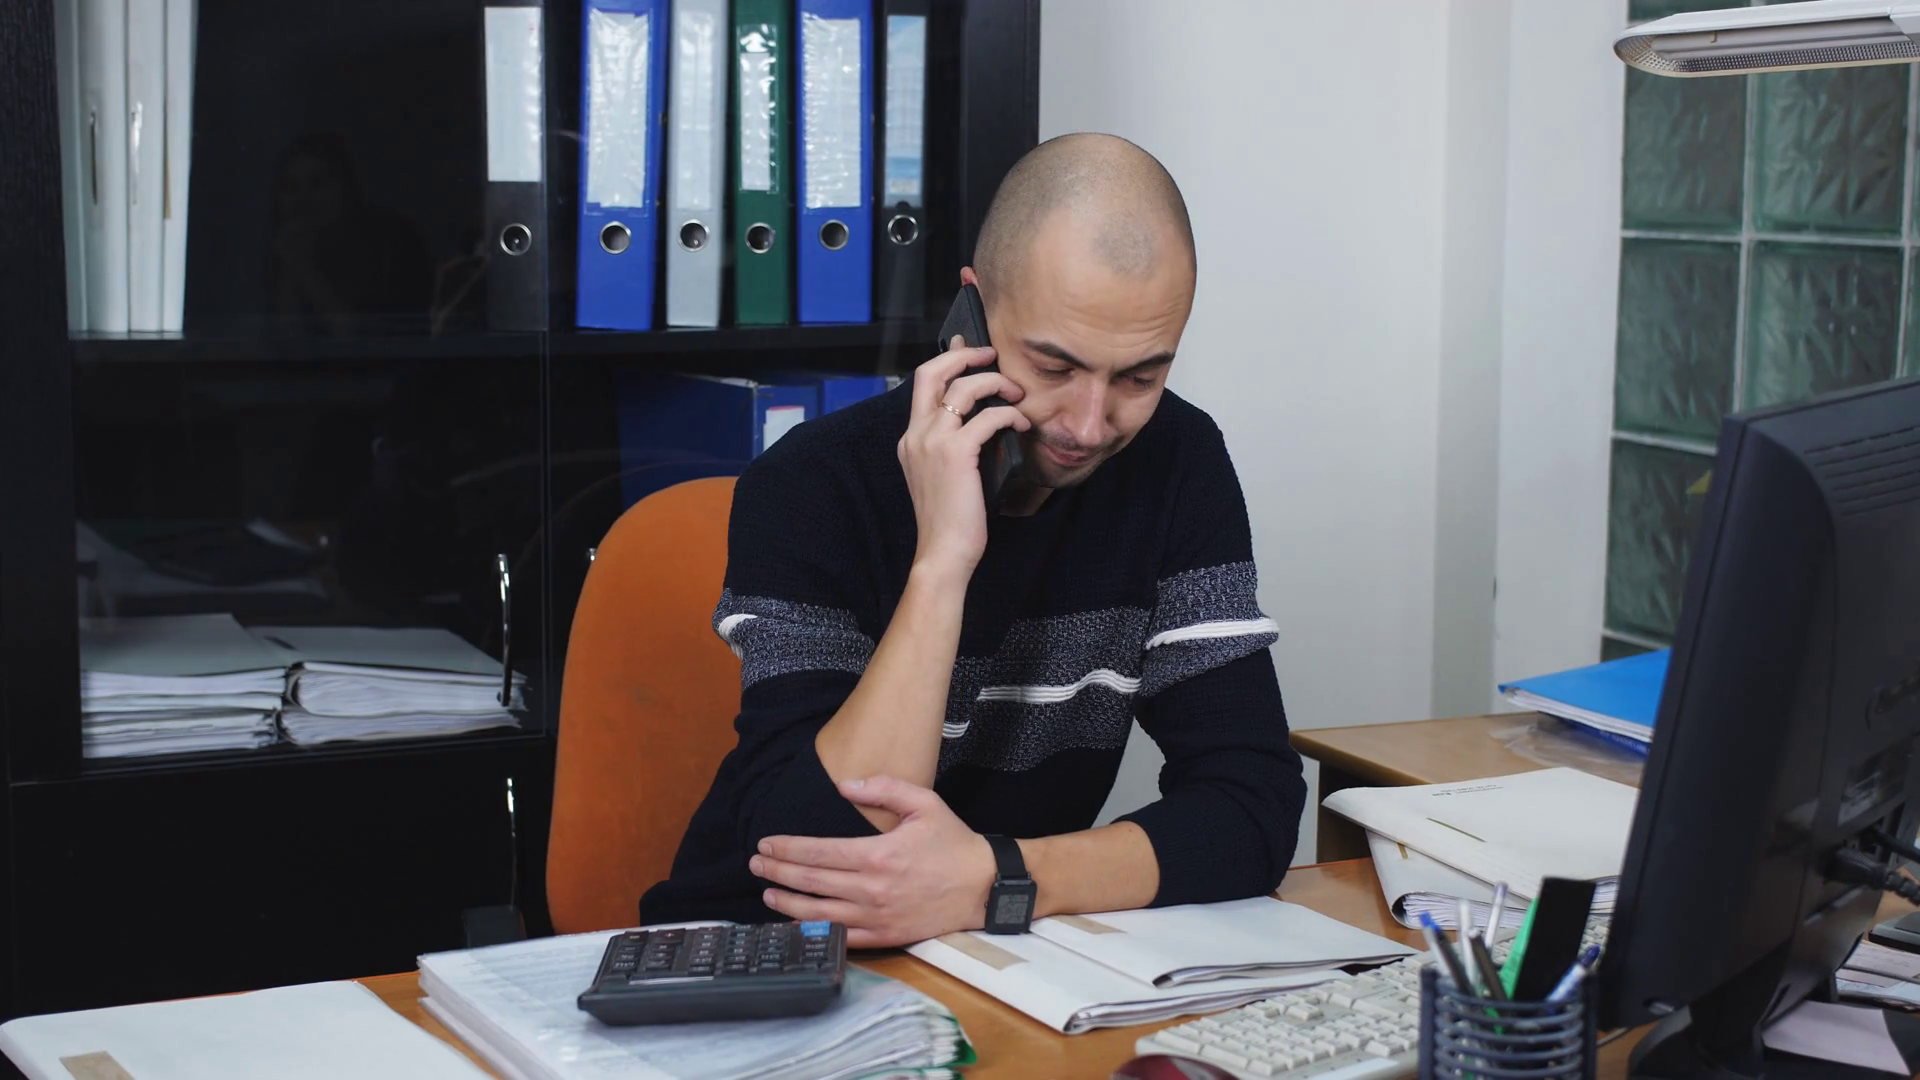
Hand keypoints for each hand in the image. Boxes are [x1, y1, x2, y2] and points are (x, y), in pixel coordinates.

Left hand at [751, 776, 998, 946]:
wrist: (983, 886)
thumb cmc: (953, 843)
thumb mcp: (924, 803)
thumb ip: (884, 788)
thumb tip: (845, 784)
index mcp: (878, 855)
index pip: (819, 852)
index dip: (787, 849)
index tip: (766, 844)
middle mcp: (872, 889)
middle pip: (812, 882)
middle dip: (778, 872)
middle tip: (756, 865)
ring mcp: (877, 917)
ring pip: (820, 914)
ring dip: (788, 903)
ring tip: (767, 894)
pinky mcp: (885, 936)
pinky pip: (842, 939)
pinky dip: (816, 932)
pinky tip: (798, 924)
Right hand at [897, 339, 1029, 575]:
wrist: (942, 552)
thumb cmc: (950, 520)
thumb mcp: (943, 476)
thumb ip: (952, 446)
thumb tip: (982, 420)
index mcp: (910, 438)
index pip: (922, 382)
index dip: (946, 359)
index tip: (966, 347)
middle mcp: (916, 434)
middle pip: (933, 371)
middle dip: (965, 355)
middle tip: (992, 356)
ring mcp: (932, 441)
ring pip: (964, 387)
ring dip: (996, 383)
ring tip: (1016, 394)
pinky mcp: (954, 453)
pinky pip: (988, 417)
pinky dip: (1009, 415)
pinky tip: (1021, 424)